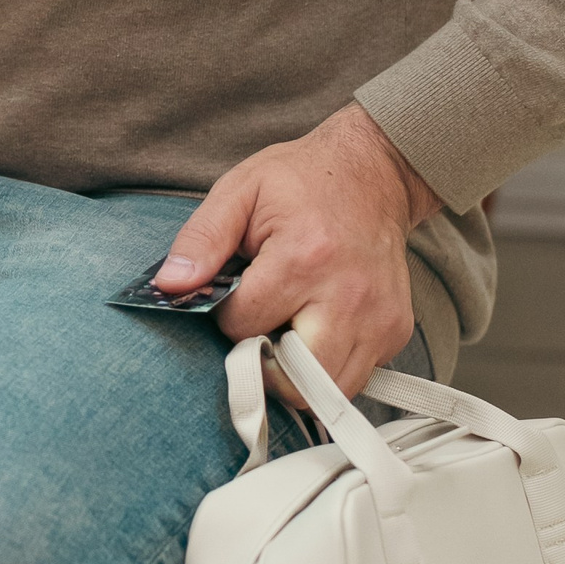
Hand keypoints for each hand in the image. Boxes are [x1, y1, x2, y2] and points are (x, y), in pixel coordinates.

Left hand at [154, 103, 442, 397]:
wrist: (374, 172)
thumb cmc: (302, 181)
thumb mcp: (240, 191)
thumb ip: (201, 240)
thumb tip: (169, 286)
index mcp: (303, 257)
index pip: (245, 327)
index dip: (228, 317)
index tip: (236, 294)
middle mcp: (347, 295)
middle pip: (292, 379)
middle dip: (263, 364)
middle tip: (258, 328)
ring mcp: (378, 318)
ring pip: (327, 391)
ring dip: (297, 374)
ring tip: (287, 329)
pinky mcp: (395, 331)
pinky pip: (355, 377)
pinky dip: (329, 367)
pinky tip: (317, 328)